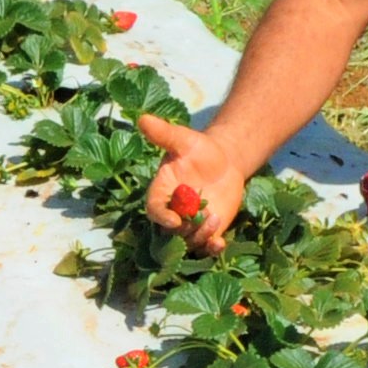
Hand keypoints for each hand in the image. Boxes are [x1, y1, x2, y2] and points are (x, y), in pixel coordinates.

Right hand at [136, 113, 253, 250]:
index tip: (174, 220)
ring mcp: (190, 224)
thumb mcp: (183, 140)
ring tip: (214, 218)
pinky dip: (212, 248)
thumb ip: (164, 134)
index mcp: (161, 192)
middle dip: (184, 230)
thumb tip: (142, 118)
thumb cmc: (200, 149)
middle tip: (200, 218)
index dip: (161, 218)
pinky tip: (220, 243)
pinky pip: (206, 247)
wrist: (224, 161)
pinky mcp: (208, 230)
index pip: (154, 210)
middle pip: (170, 232)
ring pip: (189, 241)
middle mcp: (172, 212)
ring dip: (200, 236)